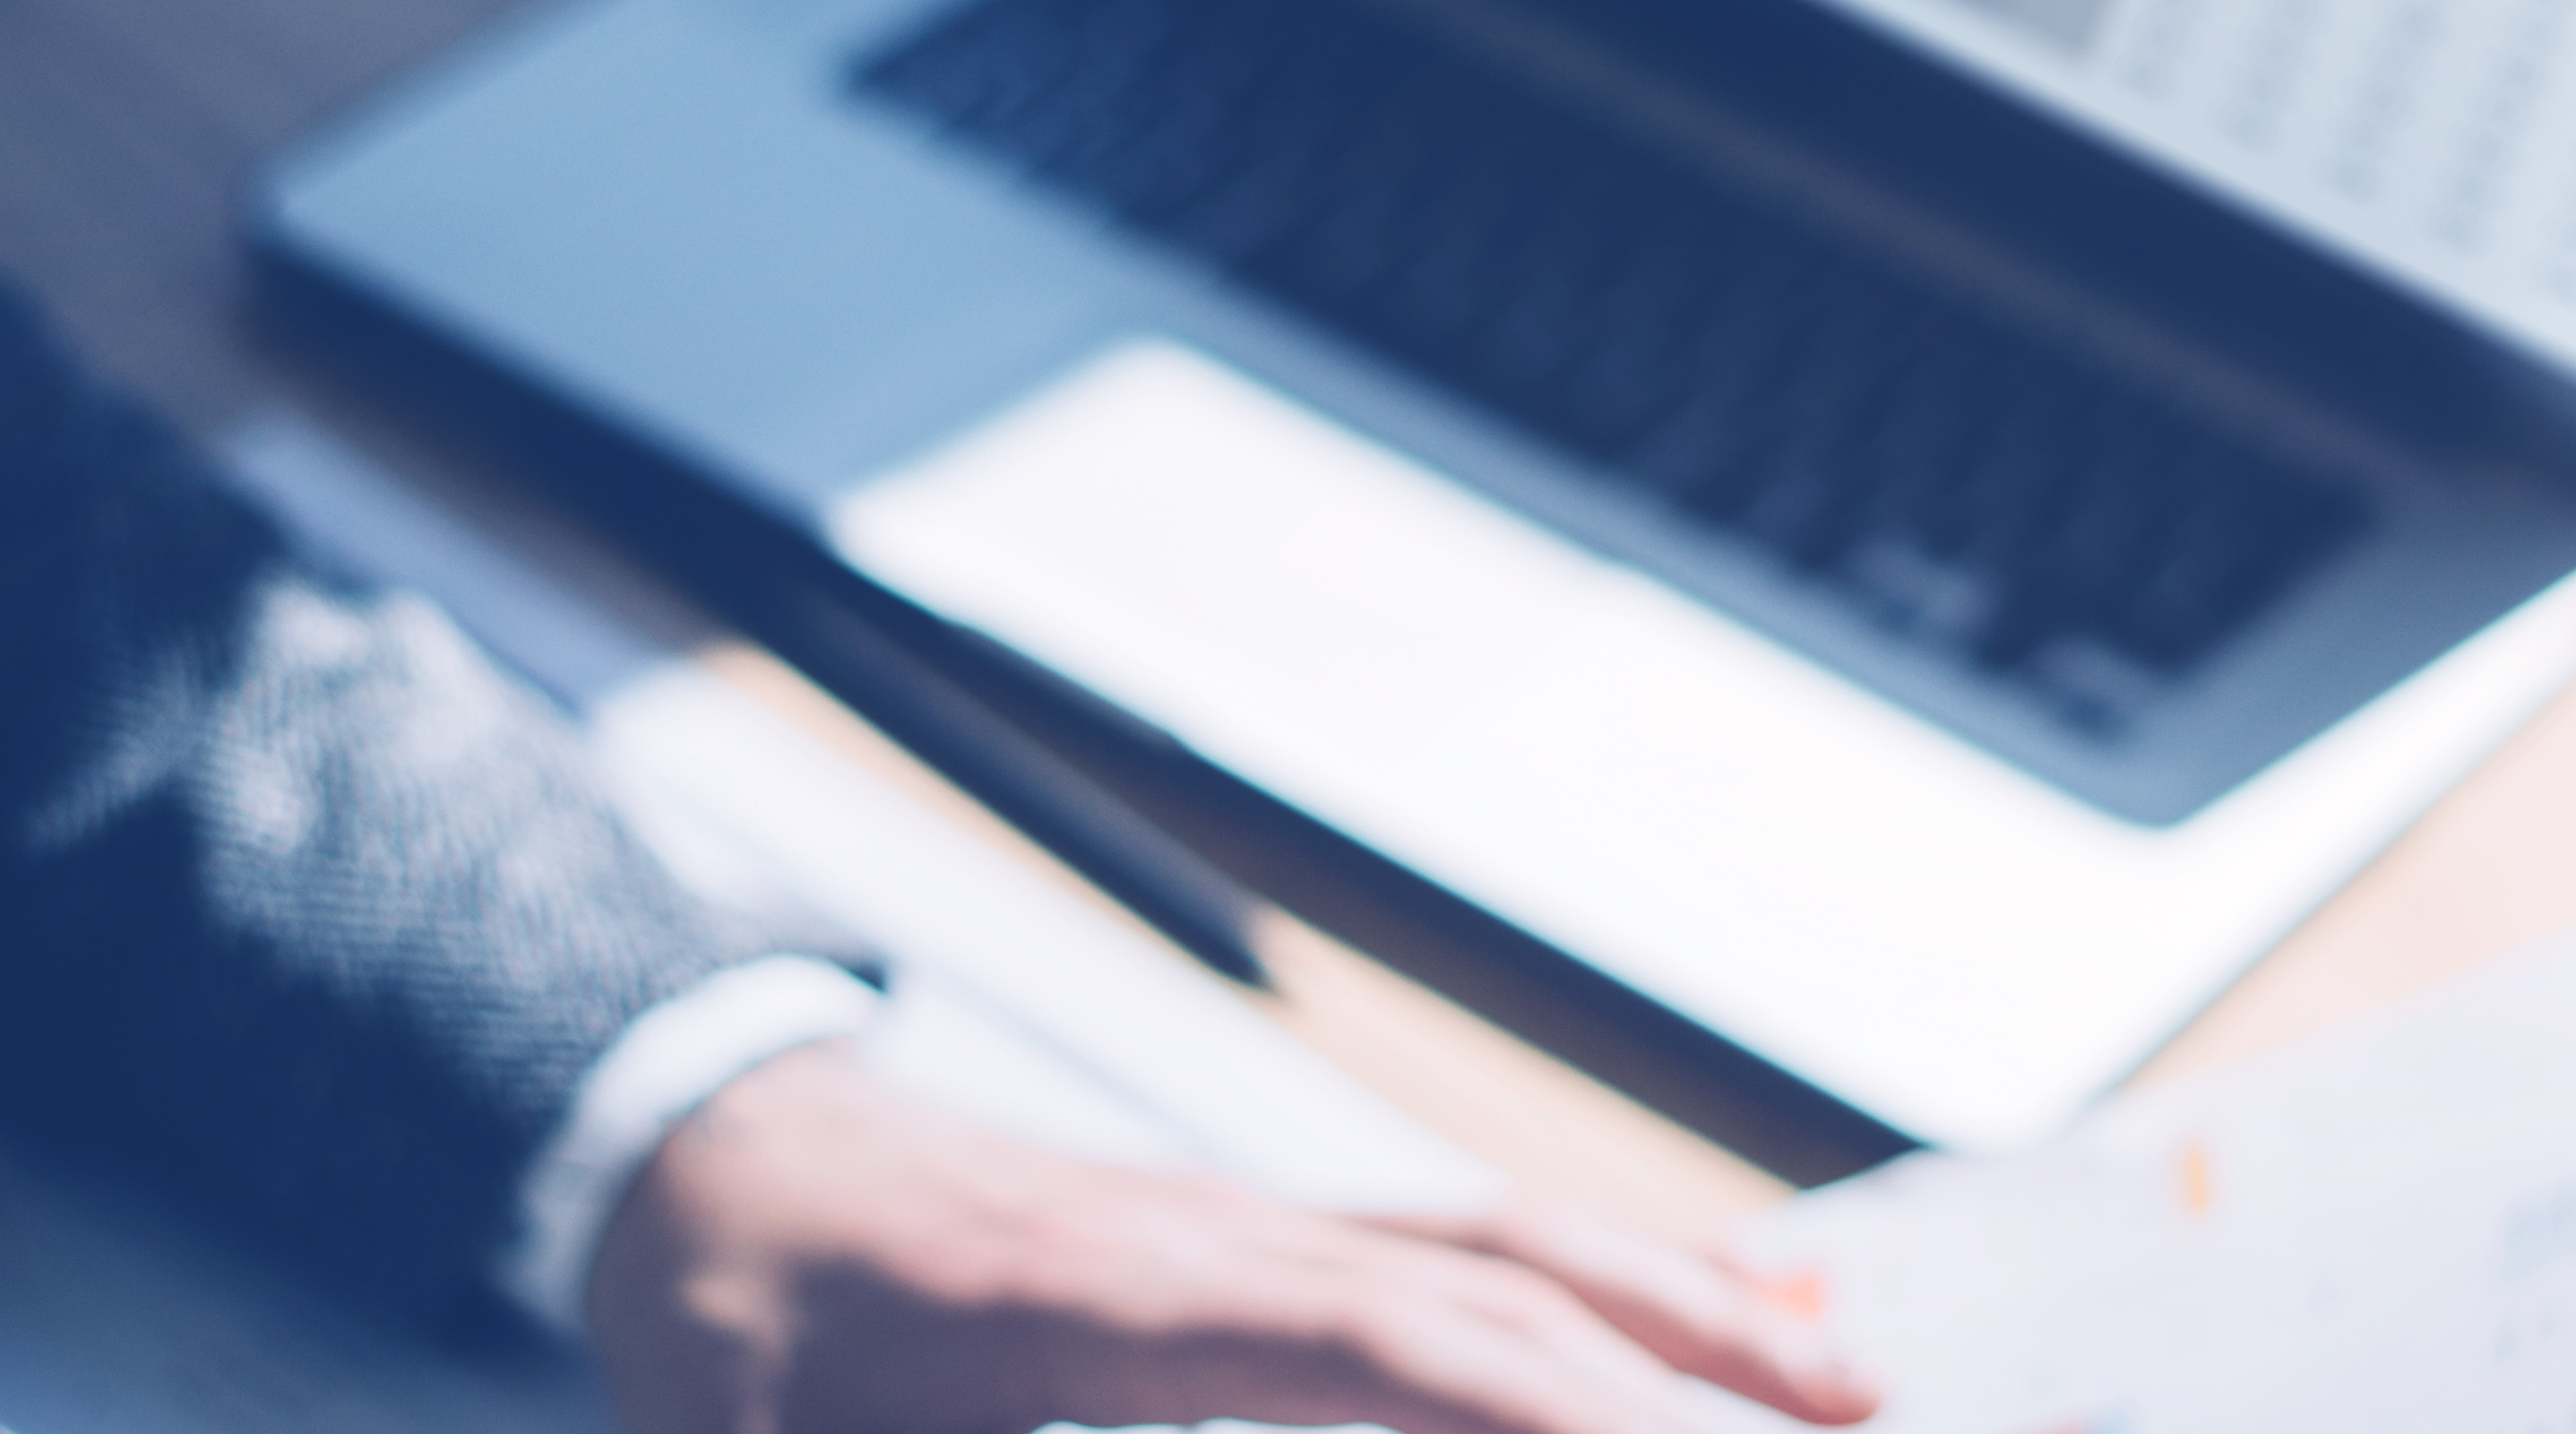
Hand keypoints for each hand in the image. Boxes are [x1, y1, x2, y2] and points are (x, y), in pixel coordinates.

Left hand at [585, 1042, 1882, 1433]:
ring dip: (1686, 1309)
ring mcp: (1254, 1225)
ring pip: (1511, 1250)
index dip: (1552, 1402)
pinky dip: (1611, 1279)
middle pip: (1499, 1288)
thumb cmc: (747, 1334)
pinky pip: (1467, 1251)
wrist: (712, 1168)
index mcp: (1127, 1302)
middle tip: (1862, 1424)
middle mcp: (1228, 1240)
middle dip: (1688, 1362)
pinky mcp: (1258, 1241)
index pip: (1391, 1348)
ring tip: (1849, 1377)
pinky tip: (1720, 1308)